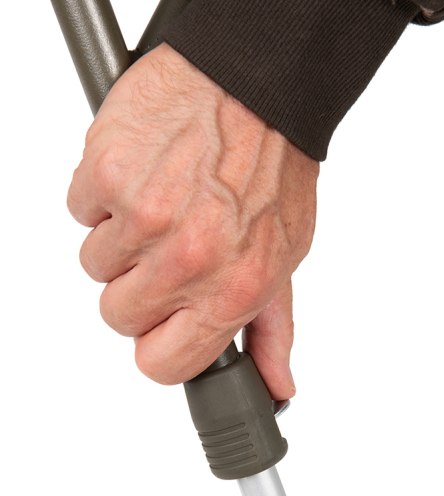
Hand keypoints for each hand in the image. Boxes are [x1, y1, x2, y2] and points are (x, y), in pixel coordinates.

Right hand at [67, 43, 318, 399]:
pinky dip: (104, 194)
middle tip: (171, 245)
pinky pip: (81, 210)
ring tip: (163, 201)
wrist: (254, 82)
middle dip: (138, 286)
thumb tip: (275, 388)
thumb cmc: (273, 168)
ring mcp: (143, 218)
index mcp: (230, 291)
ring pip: (95, 264)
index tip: (163, 323)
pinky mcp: (107, 173)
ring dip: (121, 238)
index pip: (161, 365)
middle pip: (118, 317)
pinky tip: (144, 174)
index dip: (157, 344)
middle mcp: (187, 262)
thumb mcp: (284, 258)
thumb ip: (271, 330)